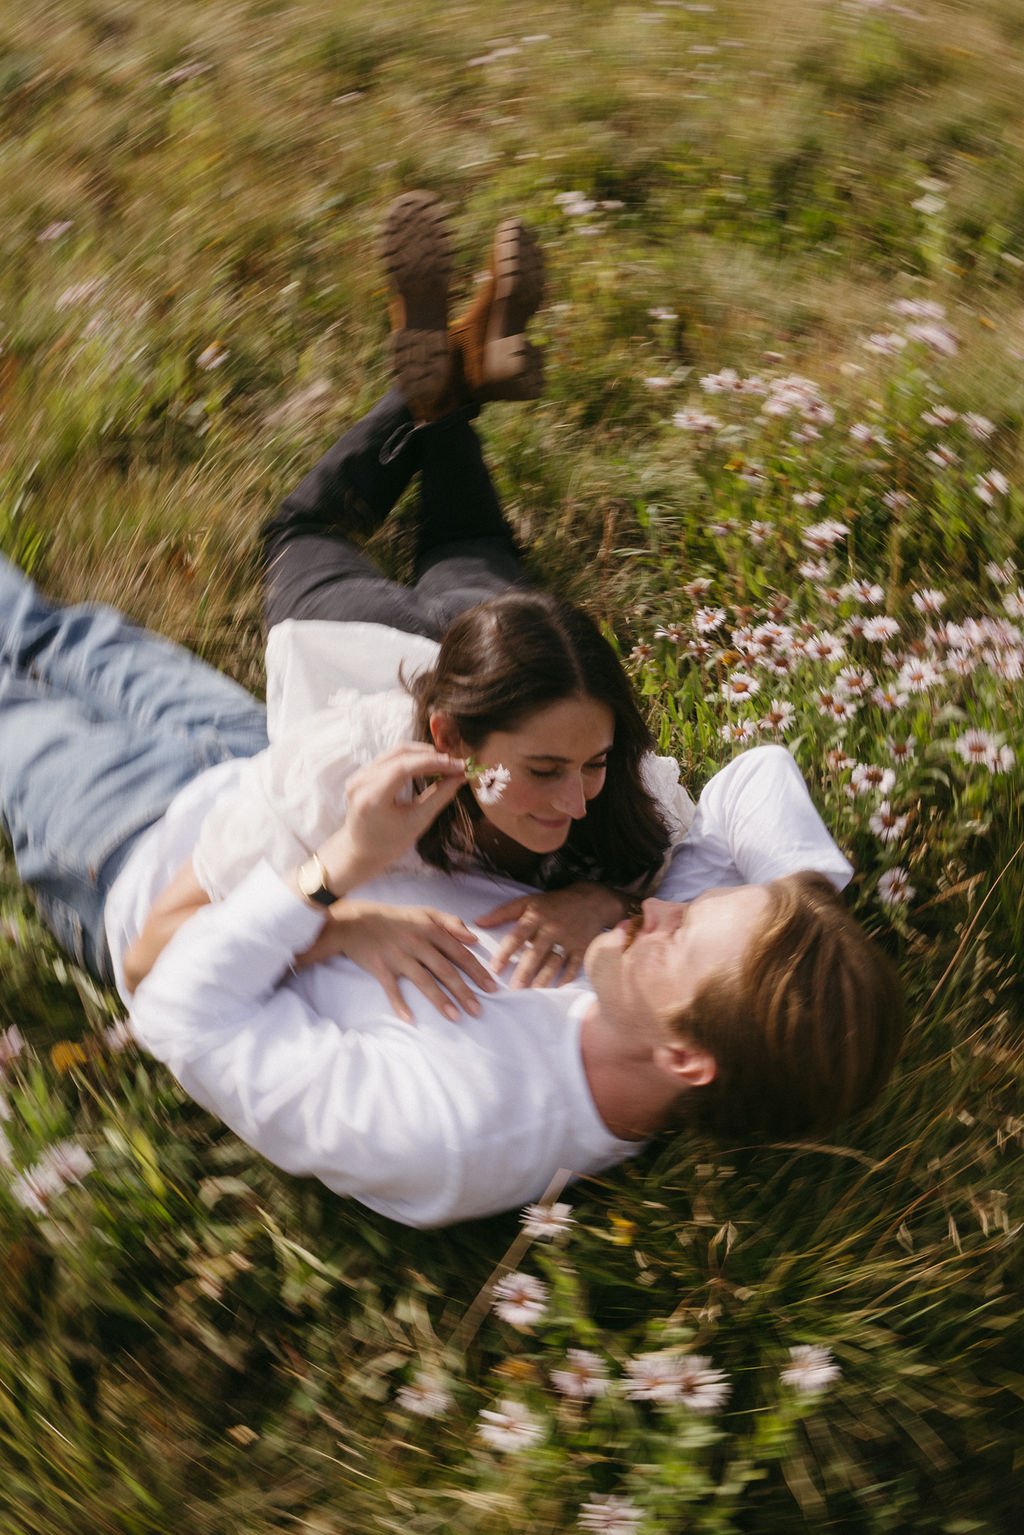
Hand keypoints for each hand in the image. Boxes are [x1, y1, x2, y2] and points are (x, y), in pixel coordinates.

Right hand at [295, 900, 497, 1022]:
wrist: (355, 921)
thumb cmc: (394, 918)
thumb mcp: (424, 912)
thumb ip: (451, 922)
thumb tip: (474, 937)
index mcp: (430, 930)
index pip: (460, 953)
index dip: (477, 971)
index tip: (491, 987)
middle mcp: (417, 943)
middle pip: (445, 970)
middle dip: (464, 991)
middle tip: (478, 1010)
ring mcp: (398, 956)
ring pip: (424, 981)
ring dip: (440, 1000)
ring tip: (455, 1016)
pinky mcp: (380, 967)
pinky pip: (392, 989)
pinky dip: (400, 1004)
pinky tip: (410, 1019)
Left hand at [312, 743, 466, 896]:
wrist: (361, 851)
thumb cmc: (391, 842)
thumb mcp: (418, 821)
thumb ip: (439, 796)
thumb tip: (460, 777)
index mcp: (372, 798)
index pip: (404, 768)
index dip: (433, 762)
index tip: (457, 765)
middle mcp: (361, 782)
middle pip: (400, 754)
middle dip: (431, 756)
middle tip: (455, 764)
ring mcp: (358, 775)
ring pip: (395, 752)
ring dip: (422, 754)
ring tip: (444, 763)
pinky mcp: (361, 773)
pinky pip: (389, 757)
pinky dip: (411, 758)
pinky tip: (428, 764)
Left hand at [475, 882, 626, 988]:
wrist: (591, 901)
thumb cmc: (553, 904)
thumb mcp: (528, 902)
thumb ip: (502, 913)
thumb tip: (478, 923)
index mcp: (536, 916)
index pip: (517, 936)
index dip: (506, 952)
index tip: (494, 969)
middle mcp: (552, 928)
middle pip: (536, 952)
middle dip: (525, 971)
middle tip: (514, 988)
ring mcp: (569, 939)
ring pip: (554, 962)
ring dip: (543, 978)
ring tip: (532, 992)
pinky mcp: (582, 948)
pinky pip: (574, 966)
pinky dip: (566, 978)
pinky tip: (556, 989)